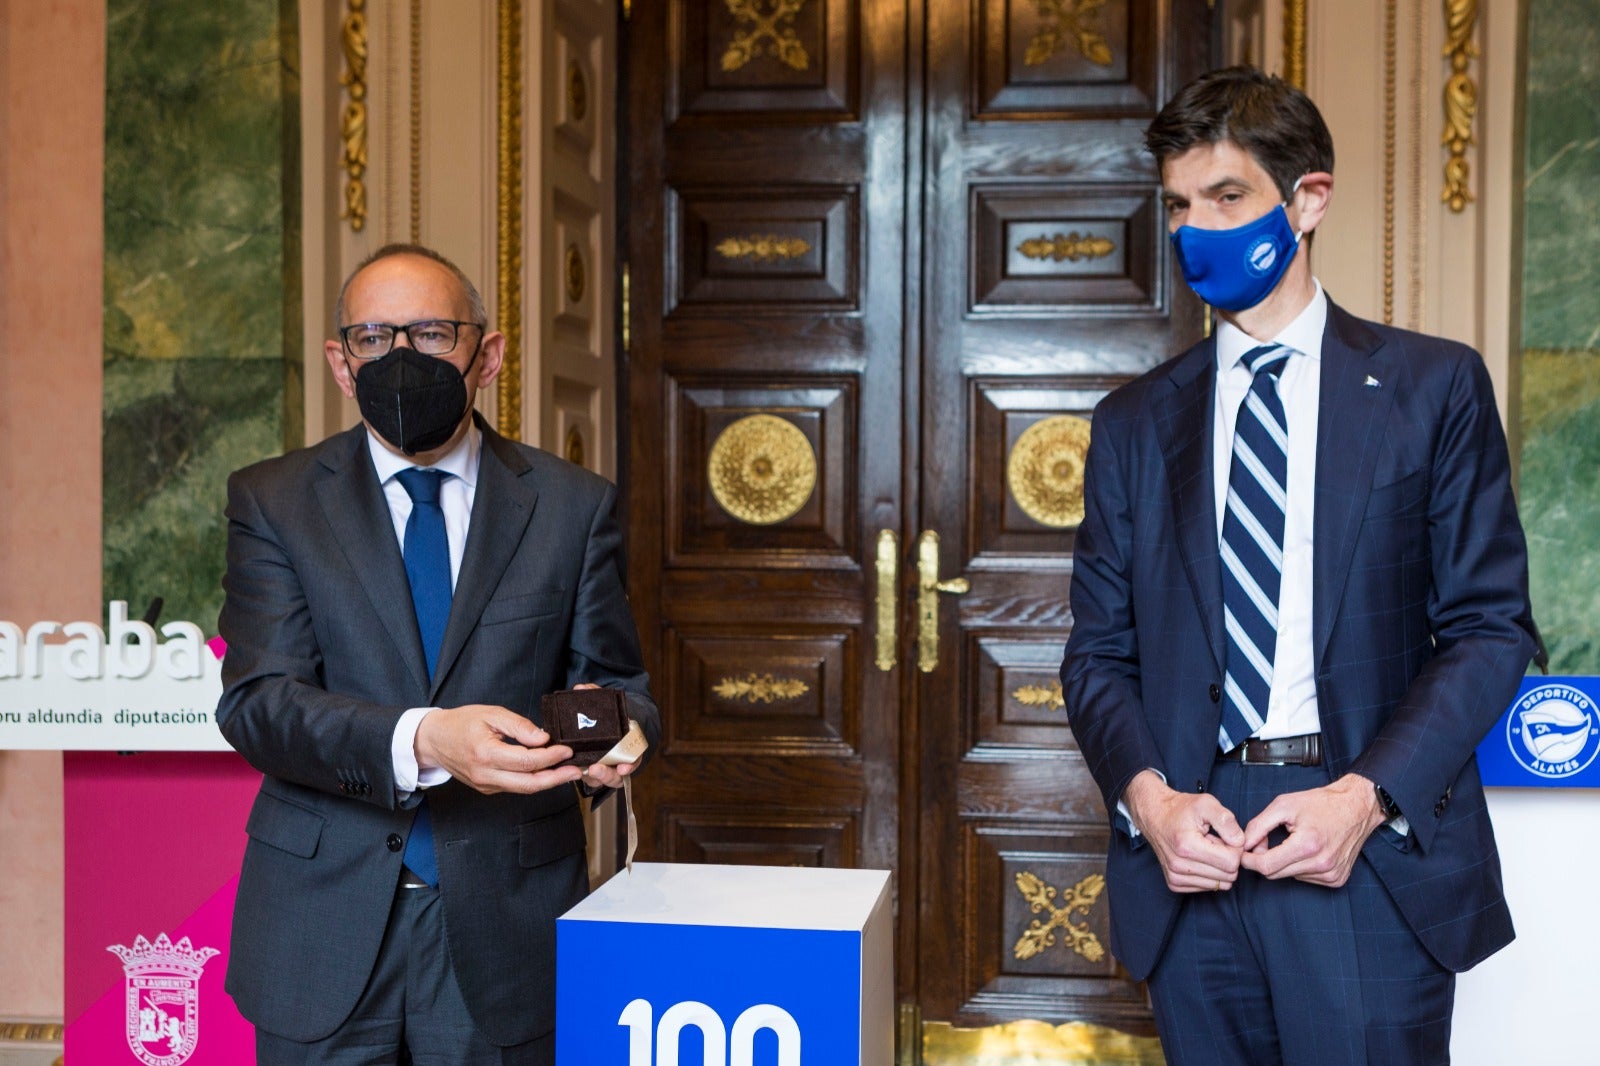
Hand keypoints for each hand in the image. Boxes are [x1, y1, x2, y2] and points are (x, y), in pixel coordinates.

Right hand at [415, 703, 581, 795]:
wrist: (433, 740)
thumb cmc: (460, 723)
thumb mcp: (491, 714)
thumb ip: (519, 726)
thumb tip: (543, 737)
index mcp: (486, 753)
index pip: (526, 761)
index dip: (550, 757)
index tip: (567, 749)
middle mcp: (486, 774)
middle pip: (529, 783)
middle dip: (557, 778)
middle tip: (577, 770)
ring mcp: (486, 785)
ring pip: (523, 788)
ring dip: (548, 781)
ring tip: (568, 772)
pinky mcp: (487, 788)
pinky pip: (514, 787)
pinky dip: (533, 780)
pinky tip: (546, 771)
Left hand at [568, 683, 638, 790]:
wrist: (605, 725)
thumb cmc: (610, 717)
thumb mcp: (607, 705)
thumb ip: (597, 695)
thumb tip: (581, 688)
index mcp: (627, 745)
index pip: (633, 759)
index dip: (630, 765)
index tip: (623, 768)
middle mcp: (617, 761)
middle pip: (615, 776)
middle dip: (606, 775)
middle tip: (595, 769)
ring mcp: (603, 769)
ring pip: (600, 780)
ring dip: (592, 778)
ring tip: (582, 771)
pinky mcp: (588, 771)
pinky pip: (585, 778)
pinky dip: (579, 774)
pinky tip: (570, 769)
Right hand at [1123, 770, 1245, 892]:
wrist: (1155, 816)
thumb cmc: (1181, 809)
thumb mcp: (1206, 803)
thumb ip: (1227, 821)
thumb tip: (1240, 843)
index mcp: (1187, 846)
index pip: (1231, 862)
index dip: (1235, 848)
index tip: (1225, 836)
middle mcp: (1178, 866)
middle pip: (1228, 876)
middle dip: (1228, 858)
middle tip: (1216, 842)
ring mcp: (1175, 877)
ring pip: (1220, 885)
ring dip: (1218, 867)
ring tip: (1206, 849)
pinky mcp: (1174, 884)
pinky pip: (1208, 888)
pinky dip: (1209, 874)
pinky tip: (1199, 858)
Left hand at [1239, 773, 1386, 886]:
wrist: (1357, 807)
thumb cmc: (1320, 803)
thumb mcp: (1284, 805)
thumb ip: (1259, 825)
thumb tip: (1244, 844)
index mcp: (1307, 845)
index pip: (1266, 866)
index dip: (1249, 860)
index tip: (1242, 852)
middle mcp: (1321, 864)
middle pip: (1275, 874)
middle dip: (1263, 860)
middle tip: (1265, 841)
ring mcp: (1331, 874)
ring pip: (1289, 876)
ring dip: (1283, 863)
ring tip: (1292, 842)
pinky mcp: (1337, 879)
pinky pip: (1305, 878)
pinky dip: (1299, 866)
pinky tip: (1307, 850)